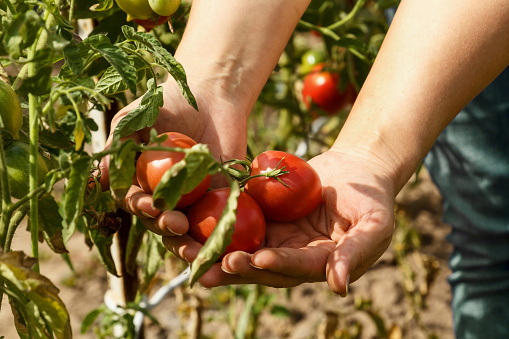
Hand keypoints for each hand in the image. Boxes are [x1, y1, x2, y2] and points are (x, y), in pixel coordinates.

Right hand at [99, 77, 248, 236]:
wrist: (212, 94)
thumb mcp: (134, 120)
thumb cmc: (168, 103)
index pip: (135, 202)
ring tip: (197, 250)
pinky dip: (220, 237)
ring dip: (189, 244)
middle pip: (160, 222)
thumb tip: (97, 181)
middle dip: (165, 228)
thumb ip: (116, 148)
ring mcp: (194, 200)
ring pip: (188, 231)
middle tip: (175, 224)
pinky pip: (220, 222)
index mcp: (141, 182)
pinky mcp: (222, 198)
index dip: (140, 207)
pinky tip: (221, 247)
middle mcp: (166, 196)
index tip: (150, 205)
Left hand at [162, 148, 395, 294]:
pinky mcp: (262, 218)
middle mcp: (291, 257)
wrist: (355, 170)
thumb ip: (357, 253)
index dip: (278, 264)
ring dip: (214, 253)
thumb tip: (339, 287)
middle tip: (209, 265)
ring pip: (241, 249)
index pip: (296, 267)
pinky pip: (237, 223)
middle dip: (234, 267)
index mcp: (319, 264)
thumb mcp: (374, 224)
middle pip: (260, 267)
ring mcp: (275, 239)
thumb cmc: (371, 197)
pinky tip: (189, 222)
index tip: (258, 259)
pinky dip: (214, 225)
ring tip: (187, 253)